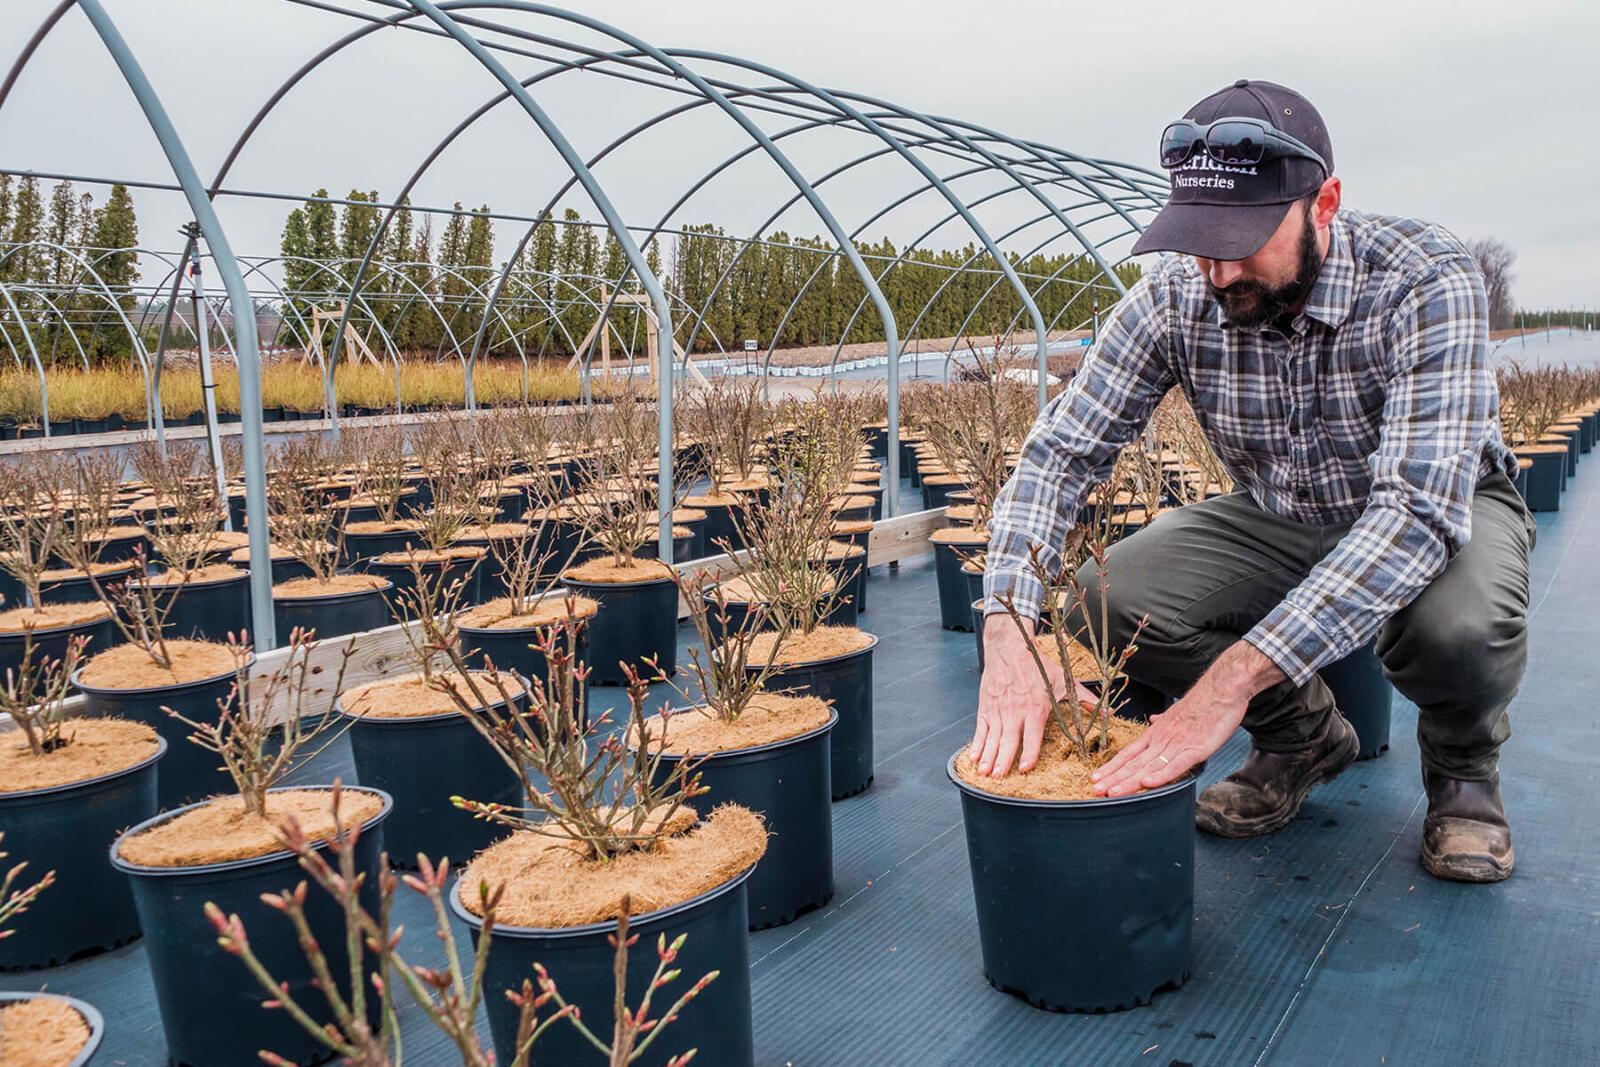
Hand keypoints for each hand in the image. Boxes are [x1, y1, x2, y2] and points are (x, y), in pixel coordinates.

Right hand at [971, 614, 1096, 777]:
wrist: (1009, 647)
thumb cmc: (1037, 665)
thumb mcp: (1063, 681)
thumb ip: (1084, 699)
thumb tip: (1108, 712)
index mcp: (1035, 707)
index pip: (1032, 736)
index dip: (1029, 754)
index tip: (1025, 768)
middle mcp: (1014, 711)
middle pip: (1008, 741)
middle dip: (1003, 761)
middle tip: (1000, 778)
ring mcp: (998, 710)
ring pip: (992, 738)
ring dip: (988, 757)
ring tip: (984, 773)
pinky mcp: (986, 707)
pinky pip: (980, 730)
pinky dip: (976, 745)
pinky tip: (973, 758)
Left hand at [1091, 640, 1284, 796]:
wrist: (1223, 688)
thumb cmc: (1203, 702)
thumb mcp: (1176, 712)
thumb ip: (1163, 720)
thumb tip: (1152, 720)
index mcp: (1157, 732)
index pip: (1129, 753)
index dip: (1112, 767)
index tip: (1096, 778)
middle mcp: (1162, 739)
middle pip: (1134, 763)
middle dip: (1113, 778)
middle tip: (1094, 791)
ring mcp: (1178, 744)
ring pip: (1149, 766)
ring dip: (1129, 781)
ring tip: (1112, 793)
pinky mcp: (1196, 748)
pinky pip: (1176, 764)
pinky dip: (1161, 775)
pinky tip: (1147, 784)